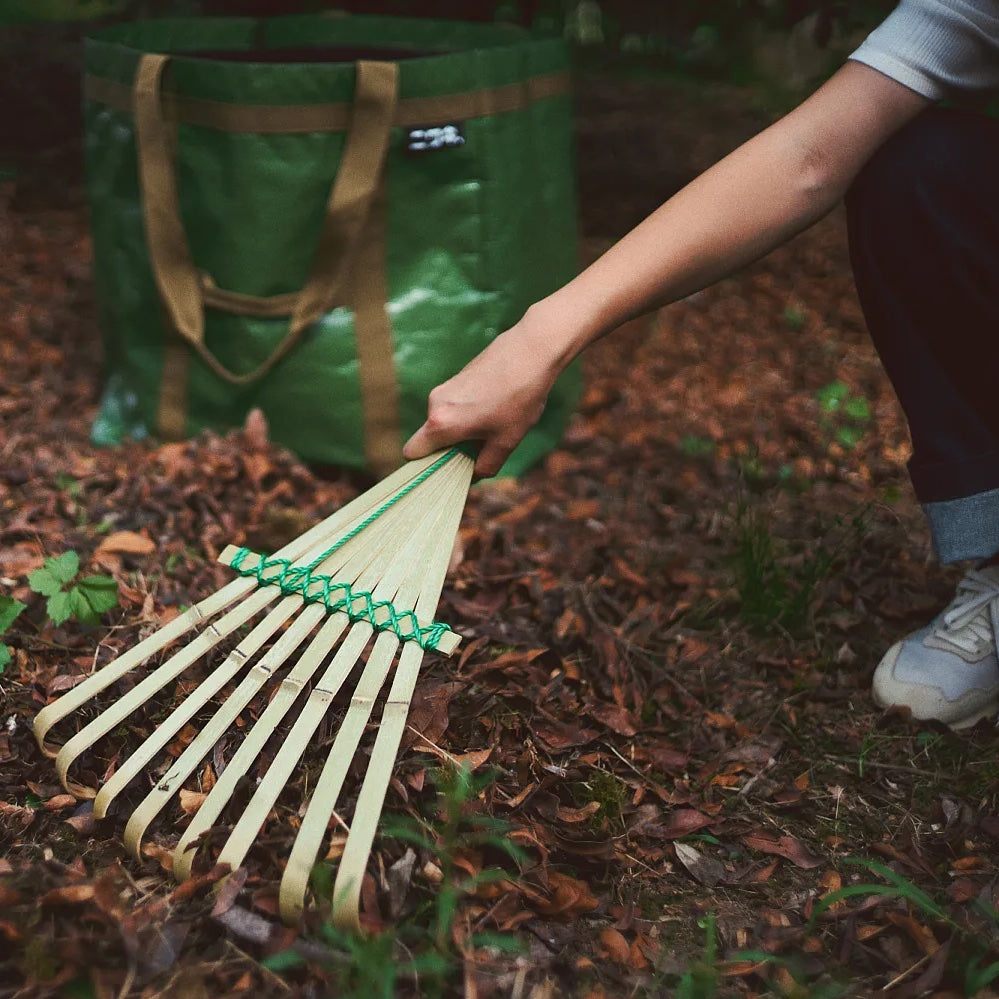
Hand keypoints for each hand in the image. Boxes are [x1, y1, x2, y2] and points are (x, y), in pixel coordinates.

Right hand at [403, 311, 565, 476]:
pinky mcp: (456, 377)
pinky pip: (454, 407)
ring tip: (495, 423)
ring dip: (462, 431)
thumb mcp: (506, 442)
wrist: (532, 351)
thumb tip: (473, 475)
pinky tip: (497, 407)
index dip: (424, 466)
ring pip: (444, 421)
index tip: (447, 470)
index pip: (412, 452)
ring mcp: (445, 388)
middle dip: (451, 449)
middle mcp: (435, 404)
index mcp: (441, 423)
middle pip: (430, 438)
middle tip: (481, 450)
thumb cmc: (519, 398)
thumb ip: (485, 466)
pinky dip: (468, 414)